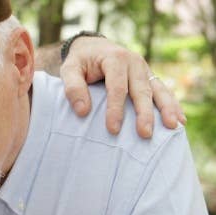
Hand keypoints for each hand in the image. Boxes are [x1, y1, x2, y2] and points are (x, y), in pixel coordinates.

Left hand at [59, 36, 185, 137]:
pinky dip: (172, 105)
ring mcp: (145, 69)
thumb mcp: (69, 69)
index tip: (113, 129)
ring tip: (173, 126)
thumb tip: (82, 111)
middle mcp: (134, 62)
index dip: (115, 109)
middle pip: (141, 90)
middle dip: (144, 113)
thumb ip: (73, 88)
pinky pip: (163, 91)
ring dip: (167, 109)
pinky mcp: (149, 77)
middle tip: (144, 134)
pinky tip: (180, 120)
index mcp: (115, 58)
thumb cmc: (80, 61)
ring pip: (158, 90)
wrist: (93, 47)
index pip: (117, 87)